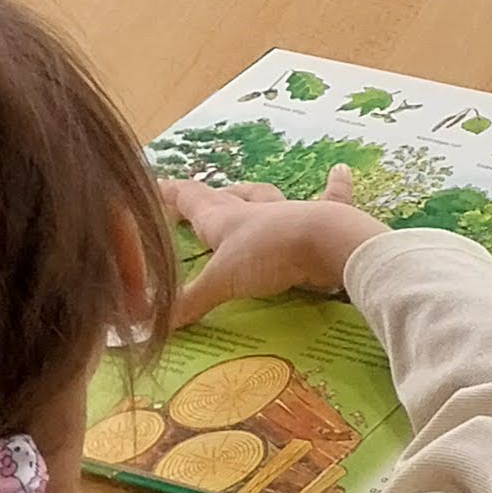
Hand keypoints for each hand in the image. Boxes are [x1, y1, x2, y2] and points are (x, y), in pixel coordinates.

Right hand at [161, 170, 389, 315]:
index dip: (170, 193)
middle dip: (210, 199)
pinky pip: (331, 196)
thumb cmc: (268, 256)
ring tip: (244, 193)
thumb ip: (190, 301)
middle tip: (199, 201)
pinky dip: (335, 184)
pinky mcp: (324, 219)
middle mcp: (255, 211)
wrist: (326, 242)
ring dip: (254, 195)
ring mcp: (290, 212)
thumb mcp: (221, 282)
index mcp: (225, 219)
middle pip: (227, 198)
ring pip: (266, 197)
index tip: (155, 186)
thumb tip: (152, 321)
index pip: (190, 199)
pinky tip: (339, 171)